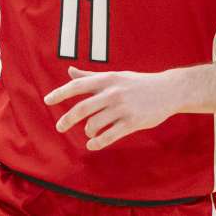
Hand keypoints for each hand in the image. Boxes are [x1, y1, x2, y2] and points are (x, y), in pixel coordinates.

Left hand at [43, 66, 178, 150]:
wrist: (168, 90)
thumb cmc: (137, 83)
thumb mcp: (114, 76)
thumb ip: (90, 76)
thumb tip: (69, 71)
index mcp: (106, 79)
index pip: (77, 86)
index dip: (60, 93)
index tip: (47, 100)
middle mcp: (112, 93)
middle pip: (82, 108)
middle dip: (67, 120)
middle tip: (59, 127)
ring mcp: (122, 108)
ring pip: (95, 124)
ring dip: (88, 131)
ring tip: (89, 133)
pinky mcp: (133, 122)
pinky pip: (109, 136)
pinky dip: (98, 142)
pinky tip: (92, 144)